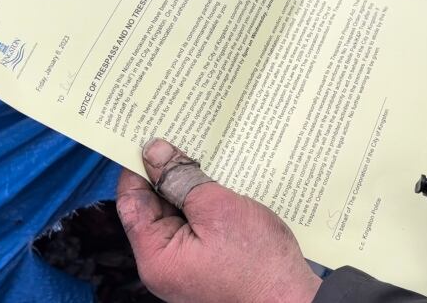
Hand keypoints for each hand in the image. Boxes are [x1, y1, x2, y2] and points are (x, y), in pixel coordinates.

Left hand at [116, 138, 321, 302]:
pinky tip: (222, 186)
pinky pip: (197, 226)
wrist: (293, 299)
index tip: (150, 138)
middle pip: (154, 208)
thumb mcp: (218, 209)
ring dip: (191, 188)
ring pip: (178, 215)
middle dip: (168, 175)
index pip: (133, 202)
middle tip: (185, 141)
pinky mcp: (206, 264)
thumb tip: (154, 152)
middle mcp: (165, 265)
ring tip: (208, 161)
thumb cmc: (259, 263)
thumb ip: (181, 179)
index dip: (139, 168)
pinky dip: (206, 205)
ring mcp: (186, 266)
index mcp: (157, 257)